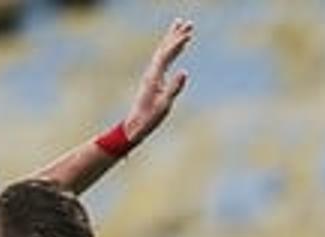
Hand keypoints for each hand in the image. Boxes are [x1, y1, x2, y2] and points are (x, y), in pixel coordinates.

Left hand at [123, 18, 192, 142]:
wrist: (135, 125)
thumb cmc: (149, 118)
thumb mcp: (164, 105)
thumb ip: (174, 87)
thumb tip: (184, 72)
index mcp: (154, 77)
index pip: (166, 55)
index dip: (178, 43)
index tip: (189, 34)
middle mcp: (151, 72)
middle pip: (164, 48)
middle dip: (176, 35)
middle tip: (188, 22)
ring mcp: (152, 75)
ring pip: (163, 52)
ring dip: (172, 39)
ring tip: (181, 26)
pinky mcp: (154, 79)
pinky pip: (164, 60)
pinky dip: (171, 50)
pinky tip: (177, 48)